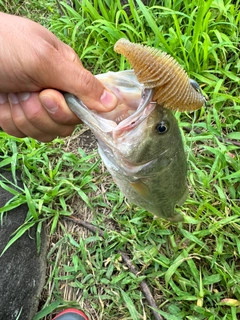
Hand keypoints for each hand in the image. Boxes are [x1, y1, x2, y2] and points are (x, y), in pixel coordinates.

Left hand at [0, 12, 116, 141]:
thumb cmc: (4, 46)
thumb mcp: (45, 59)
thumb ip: (82, 83)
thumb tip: (113, 104)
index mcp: (68, 77)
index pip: (84, 109)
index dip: (66, 111)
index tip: (48, 96)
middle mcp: (56, 95)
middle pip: (65, 126)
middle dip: (42, 115)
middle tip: (27, 92)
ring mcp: (36, 109)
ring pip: (44, 133)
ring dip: (24, 117)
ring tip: (12, 94)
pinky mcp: (19, 119)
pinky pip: (23, 134)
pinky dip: (10, 121)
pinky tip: (4, 103)